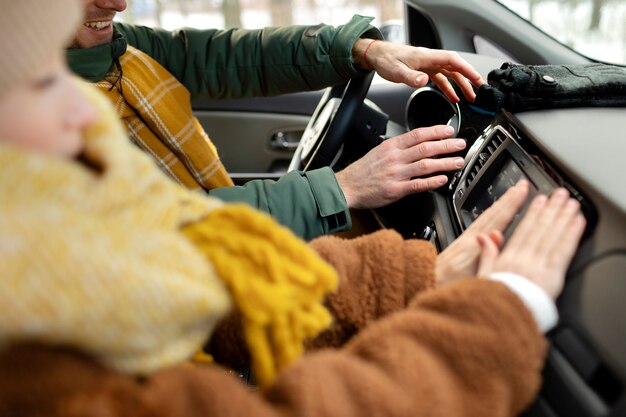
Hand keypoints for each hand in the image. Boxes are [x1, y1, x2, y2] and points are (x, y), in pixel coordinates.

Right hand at [335, 125, 465, 208]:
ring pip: (425, 165)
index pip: (418, 134)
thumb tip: (417, 143)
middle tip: (460, 144)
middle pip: (425, 148)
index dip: (436, 131)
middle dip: (446, 145)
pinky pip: (417, 184)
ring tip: (457, 162)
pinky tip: (443, 179)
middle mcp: (395, 158)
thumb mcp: (379, 151)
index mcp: (391, 146)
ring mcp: (395, 174)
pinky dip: (432, 181)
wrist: (347, 187)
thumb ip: (398, 148)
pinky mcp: (395, 190)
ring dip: (444, 163)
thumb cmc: (363, 171)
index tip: (449, 130)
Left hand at [353, 39, 485, 102]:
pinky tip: (452, 98)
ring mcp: (429, 65)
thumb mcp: (397, 70)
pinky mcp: (425, 71)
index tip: (476, 78)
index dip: (466, 69)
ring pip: (450, 75)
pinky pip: (441, 80)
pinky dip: (448, 88)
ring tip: (469, 98)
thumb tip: (424, 80)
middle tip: (479, 91)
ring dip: (460, 86)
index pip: (453, 61)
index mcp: (427, 57)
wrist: (377, 56)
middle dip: (469, 79)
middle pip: (456, 68)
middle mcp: (431, 60)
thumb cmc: (386, 60)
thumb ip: (411, 77)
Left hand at [436, 180, 529, 284]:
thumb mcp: (469, 271)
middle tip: (520, 184)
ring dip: (499, 204)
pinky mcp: (461, 245)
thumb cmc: (448, 283)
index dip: (512, 203)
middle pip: (493, 212)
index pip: (499, 217)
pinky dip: (489, 215)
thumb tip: (497, 235)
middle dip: (508, 198)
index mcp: (475, 242)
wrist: (427, 282)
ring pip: (486, 216)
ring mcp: (465, 240)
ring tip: (510, 194)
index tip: (523, 189)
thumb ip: (484, 253)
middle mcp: (470, 237)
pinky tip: (492, 216)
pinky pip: (479, 223)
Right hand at [477, 188, 585, 298]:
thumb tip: (484, 236)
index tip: (540, 200)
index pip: (523, 230)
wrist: (503, 320)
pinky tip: (577, 223)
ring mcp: (539, 266)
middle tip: (560, 194)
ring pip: (553, 235)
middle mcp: (524, 259)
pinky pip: (563, 250)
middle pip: (540, 229)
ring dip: (563, 217)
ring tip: (571, 204)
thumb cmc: (494, 303)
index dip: (533, 213)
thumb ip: (486, 255)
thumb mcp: (483, 277)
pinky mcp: (552, 276)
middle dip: (552, 209)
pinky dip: (571, 234)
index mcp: (508, 259)